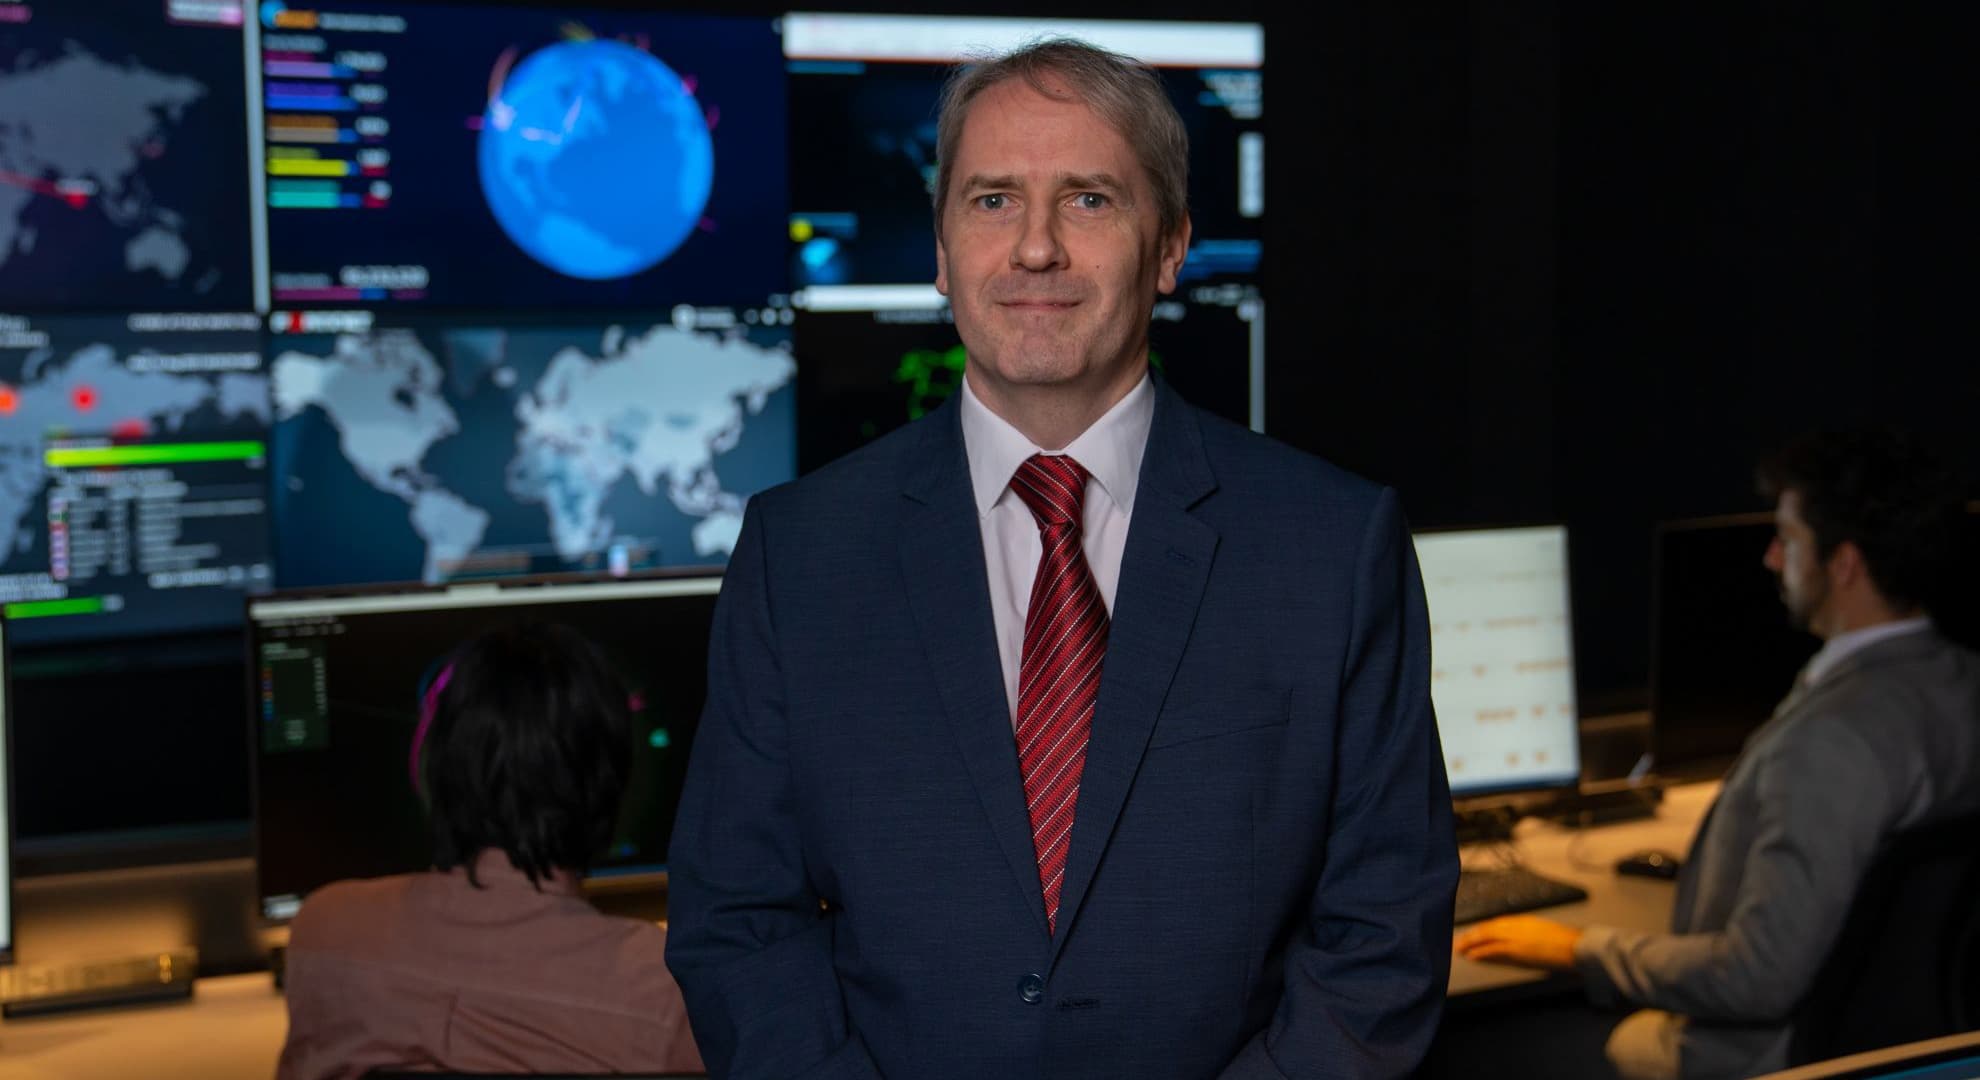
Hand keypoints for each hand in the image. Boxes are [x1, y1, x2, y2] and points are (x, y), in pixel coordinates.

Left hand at [1453, 915, 1582, 970]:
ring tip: (1460, 949)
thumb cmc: (1566, 943)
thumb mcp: (1544, 933)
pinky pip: (1494, 950)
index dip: (1482, 930)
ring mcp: (1516, 938)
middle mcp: (1517, 926)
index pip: (1496, 924)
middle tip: (1459, 942)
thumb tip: (1521, 944)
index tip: (1472, 935)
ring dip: (1472, 944)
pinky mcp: (1518, 950)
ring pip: (1487, 938)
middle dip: (1472, 936)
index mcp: (1523, 921)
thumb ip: (1530, 935)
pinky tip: (1472, 956)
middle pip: (1488, 929)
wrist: (1576, 946)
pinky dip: (1482, 952)